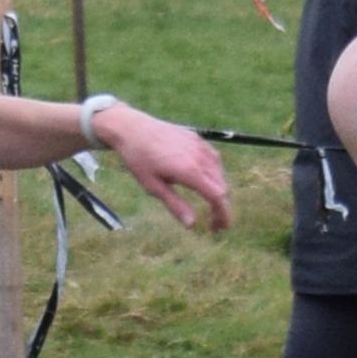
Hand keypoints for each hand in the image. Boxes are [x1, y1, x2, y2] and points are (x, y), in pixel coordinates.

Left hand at [93, 103, 229, 232]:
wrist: (132, 129)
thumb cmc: (139, 160)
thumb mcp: (153, 187)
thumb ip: (175, 205)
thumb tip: (192, 225)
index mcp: (189, 171)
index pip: (217, 196)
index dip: (223, 214)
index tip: (220, 228)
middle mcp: (199, 157)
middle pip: (221, 186)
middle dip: (221, 207)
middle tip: (213, 224)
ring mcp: (200, 146)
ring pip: (220, 173)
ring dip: (218, 191)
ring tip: (210, 206)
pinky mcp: (197, 139)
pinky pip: (214, 159)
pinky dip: (215, 174)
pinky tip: (207, 182)